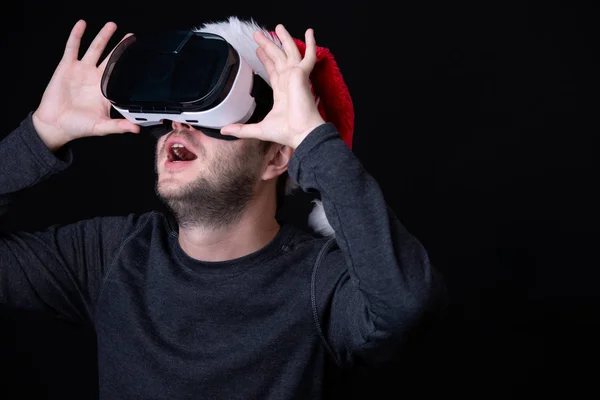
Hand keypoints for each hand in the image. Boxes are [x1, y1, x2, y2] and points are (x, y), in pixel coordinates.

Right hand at [32, 20, 139, 150]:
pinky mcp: (67, 67)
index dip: (129, 65)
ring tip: (111, 25)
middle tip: (131, 36)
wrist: (55, 125)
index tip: (140, 56)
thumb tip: (136, 129)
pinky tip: (82, 25)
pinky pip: (72, 48)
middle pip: (110, 58)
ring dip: (102, 37)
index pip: (121, 74)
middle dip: (120, 47)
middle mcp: (95, 78)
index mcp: (106, 91)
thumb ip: (119, 126)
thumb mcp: (102, 126)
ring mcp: (81, 71)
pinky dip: (76, 35)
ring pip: (94, 49)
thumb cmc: (78, 127)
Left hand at [220, 24, 324, 148]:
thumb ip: (241, 129)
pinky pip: (308, 56)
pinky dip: (310, 44)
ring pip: (288, 52)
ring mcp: (296, 77)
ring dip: (283, 39)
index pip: (273, 71)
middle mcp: (289, 82)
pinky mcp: (301, 74)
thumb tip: (224, 131)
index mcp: (282, 93)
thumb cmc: (287, 132)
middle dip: (268, 46)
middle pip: (278, 58)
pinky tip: (309, 32)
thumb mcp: (258, 129)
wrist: (302, 133)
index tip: (259, 50)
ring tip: (277, 27)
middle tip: (259, 35)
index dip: (266, 60)